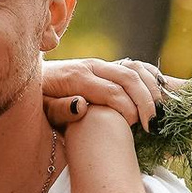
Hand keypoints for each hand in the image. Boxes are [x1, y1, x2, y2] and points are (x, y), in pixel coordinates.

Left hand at [42, 57, 162, 136]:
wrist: (33, 80)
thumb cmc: (38, 102)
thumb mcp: (42, 109)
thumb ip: (59, 109)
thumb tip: (81, 106)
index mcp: (76, 77)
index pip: (112, 91)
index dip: (128, 109)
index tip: (135, 128)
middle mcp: (91, 66)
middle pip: (129, 78)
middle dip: (145, 101)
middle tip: (152, 124)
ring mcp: (101, 65)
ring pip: (135, 69)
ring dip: (151, 88)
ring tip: (159, 111)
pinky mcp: (107, 67)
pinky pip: (135, 66)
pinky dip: (151, 77)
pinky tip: (159, 94)